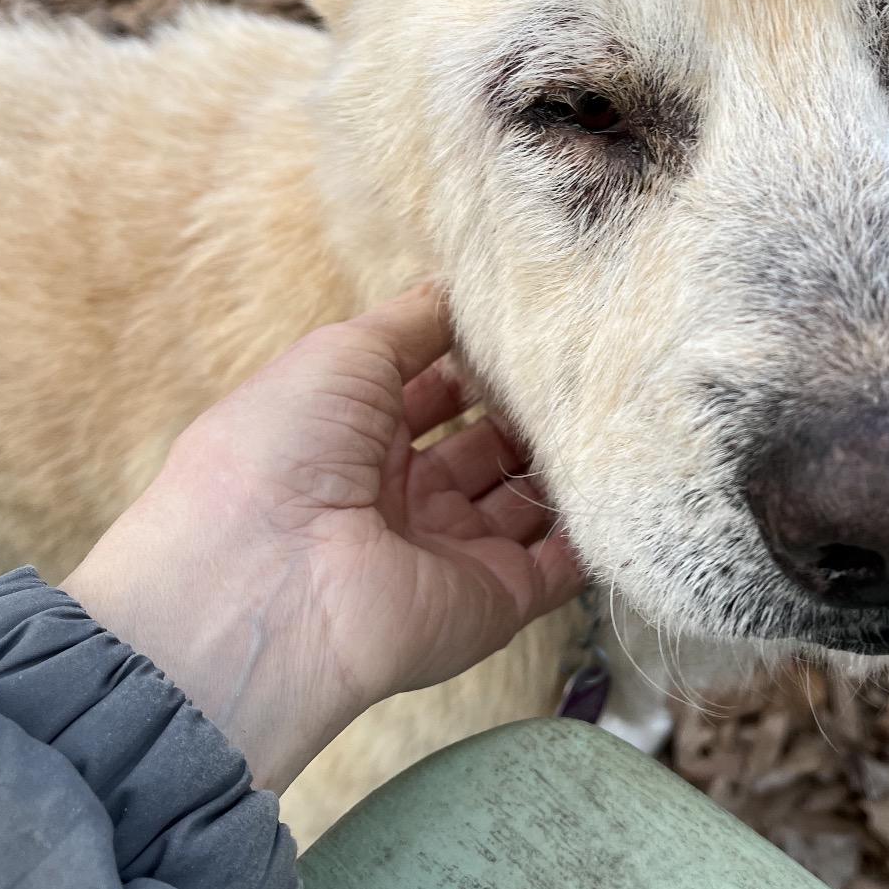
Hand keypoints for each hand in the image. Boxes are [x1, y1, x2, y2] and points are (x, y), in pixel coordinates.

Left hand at [63, 285, 584, 790]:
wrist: (263, 584)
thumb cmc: (282, 448)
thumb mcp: (340, 353)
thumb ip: (410, 321)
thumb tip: (460, 286)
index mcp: (352, 436)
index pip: (433, 390)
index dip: (477, 358)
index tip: (536, 323)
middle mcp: (398, 497)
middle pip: (483, 445)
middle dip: (529, 408)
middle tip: (585, 364)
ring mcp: (446, 552)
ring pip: (525, 502)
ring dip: (565, 463)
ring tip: (614, 408)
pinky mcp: (490, 601)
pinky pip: (556, 569)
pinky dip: (591, 534)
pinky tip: (625, 482)